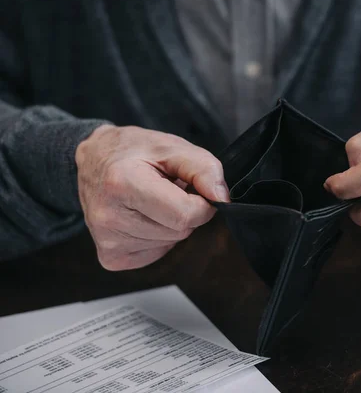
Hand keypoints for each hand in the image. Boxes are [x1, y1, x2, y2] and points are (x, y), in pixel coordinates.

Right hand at [75, 125, 228, 270]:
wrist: (93, 161)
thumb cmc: (133, 152)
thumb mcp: (171, 147)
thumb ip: (204, 168)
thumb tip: (222, 198)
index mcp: (123, 182)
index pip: (185, 215)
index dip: (202, 204)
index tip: (193, 190)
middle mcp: (109, 216)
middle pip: (179, 231)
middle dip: (185, 212)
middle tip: (166, 191)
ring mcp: (107, 240)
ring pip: (170, 243)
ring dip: (170, 223)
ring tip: (150, 200)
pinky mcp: (110, 257)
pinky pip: (156, 253)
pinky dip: (158, 237)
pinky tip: (141, 216)